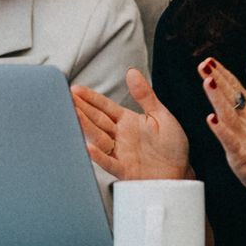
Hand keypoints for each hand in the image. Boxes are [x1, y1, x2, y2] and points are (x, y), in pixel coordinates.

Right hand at [73, 70, 191, 180]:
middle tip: (66, 97)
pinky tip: (89, 147)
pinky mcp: (125, 169)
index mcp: (128, 121)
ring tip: (73, 114)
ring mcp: (120, 152)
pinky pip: (109, 162)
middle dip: (82, 108)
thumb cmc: (171, 146)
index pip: (105, 107)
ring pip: (99, 137)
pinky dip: (99, 156)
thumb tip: (132, 72)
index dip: (91, 98)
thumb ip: (145, 95)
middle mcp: (120, 136)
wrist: (180, 174)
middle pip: (97, 120)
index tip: (75, 89)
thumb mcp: (161, 115)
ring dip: (86, 127)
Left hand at [200, 52, 245, 204]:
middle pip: (232, 95)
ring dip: (219, 98)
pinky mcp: (242, 153)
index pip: (237, 85)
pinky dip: (222, 130)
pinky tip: (212, 120)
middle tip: (205, 65)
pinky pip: (231, 140)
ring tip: (208, 82)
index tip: (210, 60)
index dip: (223, 72)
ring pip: (230, 113)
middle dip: (218, 78)